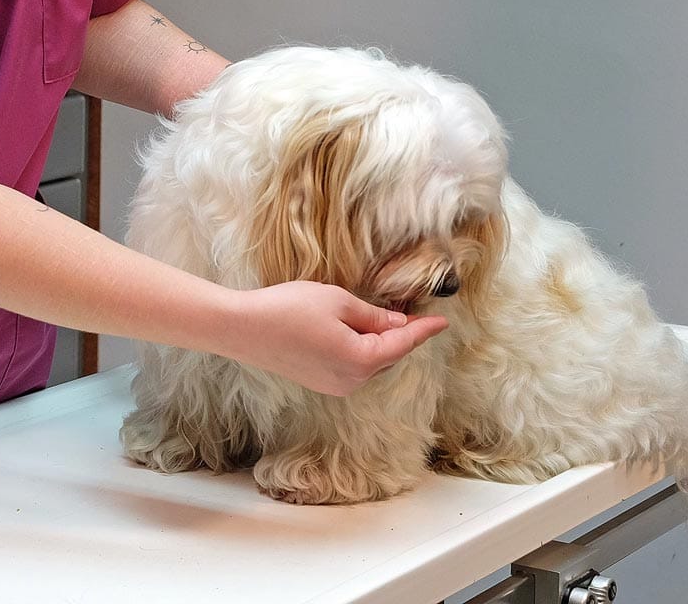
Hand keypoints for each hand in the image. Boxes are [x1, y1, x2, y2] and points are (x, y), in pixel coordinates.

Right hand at [223, 280, 448, 396]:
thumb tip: (395, 323)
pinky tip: (358, 333)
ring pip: (371, 363)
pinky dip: (362, 351)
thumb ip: (372, 315)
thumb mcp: (337, 301)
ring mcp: (334, 385)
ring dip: (380, 344)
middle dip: (401, 335)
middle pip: (388, 356)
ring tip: (386, 320)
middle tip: (414, 311)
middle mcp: (351, 380)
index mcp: (360, 360)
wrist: (244, 328)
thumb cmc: (289, 309)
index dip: (423, 330)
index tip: (443, 321)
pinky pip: (353, 367)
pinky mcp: (319, 382)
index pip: (402, 343)